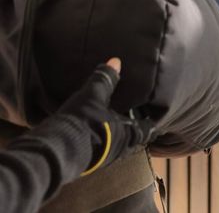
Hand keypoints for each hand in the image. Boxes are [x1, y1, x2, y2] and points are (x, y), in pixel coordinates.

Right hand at [57, 58, 154, 173]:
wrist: (56, 149)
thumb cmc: (83, 121)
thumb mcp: (95, 95)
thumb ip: (105, 79)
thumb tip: (116, 61)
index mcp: (128, 134)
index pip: (147, 130)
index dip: (151, 125)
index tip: (154, 120)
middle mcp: (119, 149)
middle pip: (133, 142)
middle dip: (133, 132)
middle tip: (134, 123)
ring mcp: (102, 160)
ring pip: (116, 149)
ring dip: (116, 139)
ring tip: (113, 129)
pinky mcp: (86, 164)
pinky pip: (99, 153)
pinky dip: (100, 144)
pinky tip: (93, 138)